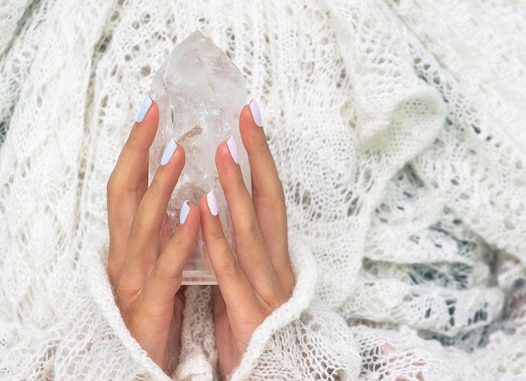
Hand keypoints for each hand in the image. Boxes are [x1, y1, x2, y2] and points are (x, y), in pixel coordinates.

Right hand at [107, 97, 198, 371]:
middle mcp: (125, 252)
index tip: (151, 109)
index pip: (128, 184)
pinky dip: (179, 238)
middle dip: (137, 151)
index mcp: (130, 240)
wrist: (144, 360)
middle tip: (154, 113)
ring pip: (142, 224)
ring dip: (160, 185)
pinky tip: (195, 213)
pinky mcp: (150, 302)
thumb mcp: (154, 260)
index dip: (136, 146)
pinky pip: (166, 267)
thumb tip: (177, 192)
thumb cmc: (156, 305)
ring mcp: (134, 276)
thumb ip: (160, 228)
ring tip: (178, 151)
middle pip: (123, 193)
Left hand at [199, 101, 294, 377]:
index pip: (270, 200)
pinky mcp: (250, 312)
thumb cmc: (256, 330)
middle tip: (246, 117)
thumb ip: (245, 251)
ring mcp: (267, 288)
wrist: (273, 375)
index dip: (262, 160)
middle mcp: (277, 266)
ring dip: (238, 188)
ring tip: (223, 150)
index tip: (251, 122)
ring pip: (252, 229)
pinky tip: (203, 208)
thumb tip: (232, 214)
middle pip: (271, 203)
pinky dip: (217, 236)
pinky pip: (231, 269)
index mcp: (275, 258)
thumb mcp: (254, 284)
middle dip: (259, 158)